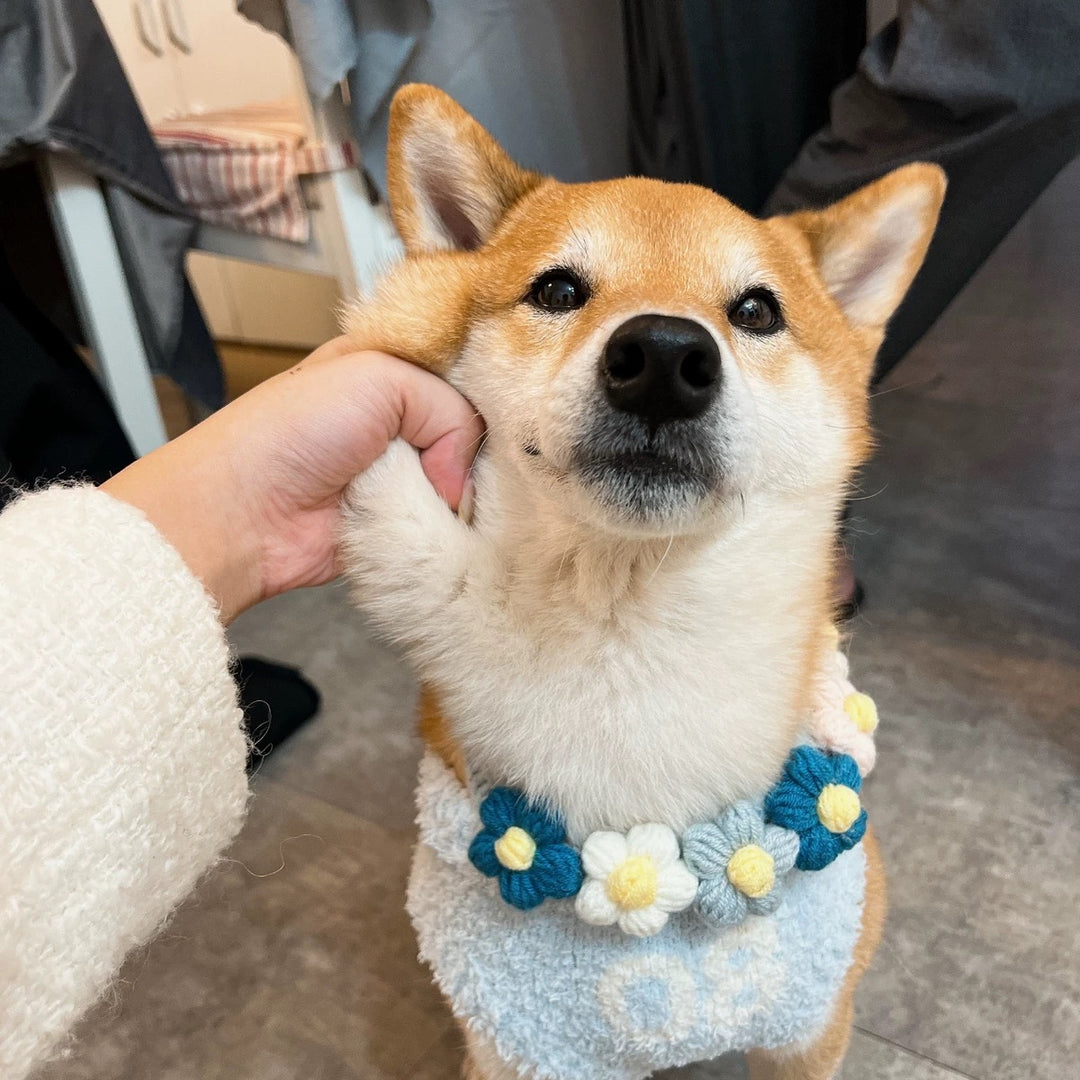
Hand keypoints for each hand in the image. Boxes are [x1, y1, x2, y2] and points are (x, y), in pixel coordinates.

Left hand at [102, 338, 483, 622]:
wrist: (243, 514)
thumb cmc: (291, 433)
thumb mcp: (378, 378)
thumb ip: (449, 408)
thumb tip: (462, 477)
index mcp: (391, 369)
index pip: (465, 373)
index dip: (488, 392)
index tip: (508, 412)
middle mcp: (399, 420)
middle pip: (474, 430)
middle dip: (482, 447)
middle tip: (482, 461)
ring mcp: (403, 474)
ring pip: (466, 482)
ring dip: (462, 493)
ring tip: (451, 495)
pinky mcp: (401, 524)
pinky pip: (447, 526)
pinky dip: (449, 528)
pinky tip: (449, 524)